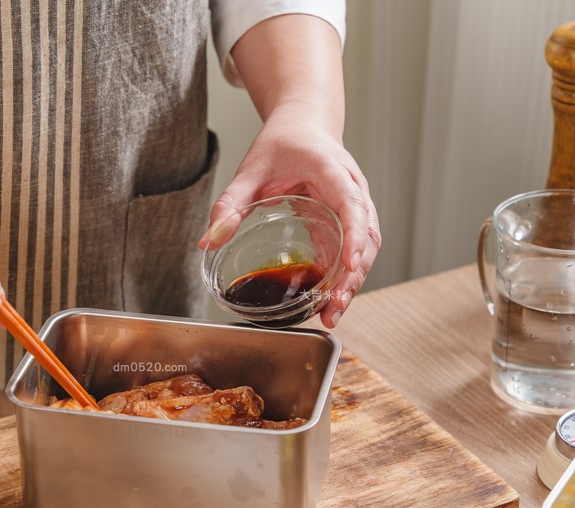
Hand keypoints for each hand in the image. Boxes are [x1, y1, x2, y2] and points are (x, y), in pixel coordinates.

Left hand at [200, 107, 380, 327]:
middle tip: (335, 304)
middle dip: (354, 274)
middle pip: (366, 235)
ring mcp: (355, 207)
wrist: (303, 127)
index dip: (354, 235)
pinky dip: (344, 277)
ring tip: (332, 312)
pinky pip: (353, 251)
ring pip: (366, 248)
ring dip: (353, 281)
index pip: (352, 203)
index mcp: (331, 171)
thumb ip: (229, 204)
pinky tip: (328, 301)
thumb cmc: (282, 143)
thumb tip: (207, 242)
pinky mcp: (348, 222)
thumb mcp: (250, 170)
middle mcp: (352, 189)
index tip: (349, 264)